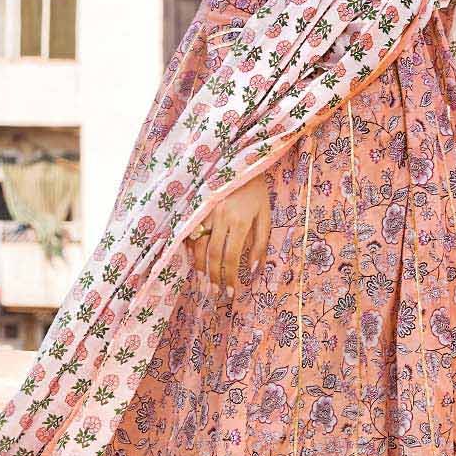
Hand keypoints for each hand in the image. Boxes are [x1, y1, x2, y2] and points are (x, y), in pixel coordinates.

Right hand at [185, 172, 270, 296]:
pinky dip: (190, 249)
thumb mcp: (265, 216)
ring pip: (197, 246)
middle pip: (212, 256)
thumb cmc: (257, 192)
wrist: (241, 162)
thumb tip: (254, 268)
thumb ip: (261, 243)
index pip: (232, 257)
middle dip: (213, 277)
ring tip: (203, 281)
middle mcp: (220, 218)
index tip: (230, 293)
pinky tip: (193, 260)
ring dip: (199, 267)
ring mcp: (206, 212)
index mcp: (240, 222)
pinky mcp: (197, 207)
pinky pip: (190, 233)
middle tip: (215, 293)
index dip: (230, 277)